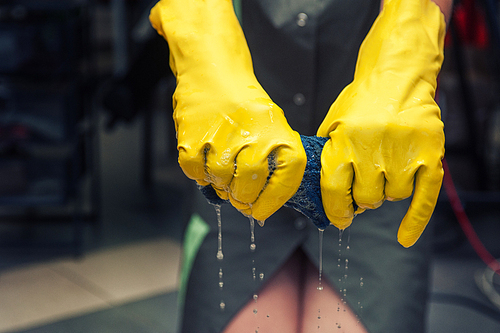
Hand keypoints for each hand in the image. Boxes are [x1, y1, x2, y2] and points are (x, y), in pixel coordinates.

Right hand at [150, 0, 305, 220]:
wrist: (213, 70)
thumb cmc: (244, 105)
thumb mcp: (272, 127)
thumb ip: (272, 163)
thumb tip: (260, 206)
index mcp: (279, 133)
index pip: (285, 180)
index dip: (273, 202)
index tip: (261, 212)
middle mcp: (253, 135)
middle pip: (248, 187)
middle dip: (242, 198)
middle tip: (238, 195)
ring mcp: (221, 136)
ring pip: (220, 182)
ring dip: (219, 184)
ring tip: (221, 170)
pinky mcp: (192, 136)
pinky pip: (194, 173)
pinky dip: (198, 173)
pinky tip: (204, 159)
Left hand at [317, 0, 445, 246]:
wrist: (398, 74)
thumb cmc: (361, 100)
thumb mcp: (333, 122)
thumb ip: (327, 154)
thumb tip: (318, 192)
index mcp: (344, 142)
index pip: (335, 191)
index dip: (335, 210)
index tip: (338, 218)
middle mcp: (373, 150)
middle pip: (366, 199)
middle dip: (362, 199)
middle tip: (363, 191)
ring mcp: (404, 153)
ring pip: (393, 196)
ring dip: (386, 192)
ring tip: (384, 174)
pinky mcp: (431, 155)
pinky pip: (423, 198)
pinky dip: (414, 222)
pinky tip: (405, 237)